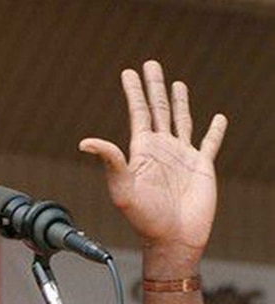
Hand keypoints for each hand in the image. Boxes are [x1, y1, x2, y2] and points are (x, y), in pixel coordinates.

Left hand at [79, 61, 226, 266]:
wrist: (172, 239)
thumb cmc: (145, 219)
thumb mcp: (122, 188)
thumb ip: (110, 161)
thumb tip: (86, 142)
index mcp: (142, 150)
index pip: (138, 113)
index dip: (134, 92)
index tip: (129, 71)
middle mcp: (161, 149)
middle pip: (158, 109)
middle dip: (154, 86)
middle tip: (150, 64)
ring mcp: (182, 157)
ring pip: (181, 120)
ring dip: (180, 101)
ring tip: (177, 83)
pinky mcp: (202, 167)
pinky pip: (210, 143)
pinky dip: (215, 130)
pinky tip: (218, 118)